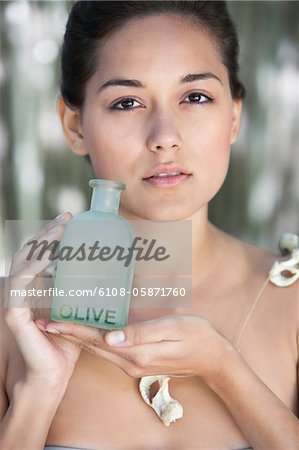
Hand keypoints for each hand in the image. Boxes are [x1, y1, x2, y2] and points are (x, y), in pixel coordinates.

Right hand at [4, 212, 81, 387]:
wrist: (54, 373)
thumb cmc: (69, 341)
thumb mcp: (79, 308)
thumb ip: (85, 290)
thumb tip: (113, 269)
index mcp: (35, 286)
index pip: (38, 253)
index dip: (51, 234)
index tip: (69, 219)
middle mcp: (22, 289)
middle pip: (30, 251)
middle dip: (47, 232)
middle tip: (67, 218)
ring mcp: (15, 299)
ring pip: (23, 260)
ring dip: (41, 241)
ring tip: (60, 229)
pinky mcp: (15, 312)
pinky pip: (22, 281)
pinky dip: (35, 263)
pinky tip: (50, 253)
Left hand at [42, 314, 232, 378]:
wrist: (213, 358)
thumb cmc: (196, 336)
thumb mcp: (173, 328)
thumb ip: (142, 332)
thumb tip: (112, 336)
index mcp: (137, 353)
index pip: (97, 340)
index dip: (72, 330)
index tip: (51, 322)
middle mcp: (131, 363)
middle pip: (92, 347)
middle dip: (68, 334)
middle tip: (45, 321)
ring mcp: (134, 366)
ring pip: (98, 351)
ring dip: (78, 338)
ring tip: (59, 325)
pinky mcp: (138, 363)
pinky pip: (109, 352)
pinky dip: (93, 342)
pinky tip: (87, 332)